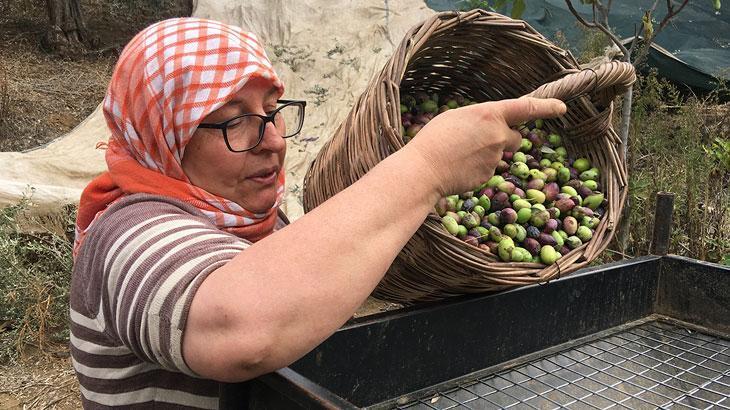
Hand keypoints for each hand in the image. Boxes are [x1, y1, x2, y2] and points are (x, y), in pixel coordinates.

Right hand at [403, 97, 565, 195]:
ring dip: (487, 154)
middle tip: (478, 141)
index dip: (547, 107)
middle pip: (516, 137)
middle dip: (504, 139)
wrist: (424, 170)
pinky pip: (489, 169)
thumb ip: (480, 119)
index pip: (527, 108)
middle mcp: (498, 135)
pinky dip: (477, 169)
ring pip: (499, 154)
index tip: (561, 108)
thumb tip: (490, 126)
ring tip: (460, 155)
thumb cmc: (434, 139)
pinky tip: (459, 167)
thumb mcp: (457, 117)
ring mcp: (496, 158)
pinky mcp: (489, 176)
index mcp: (490, 114)